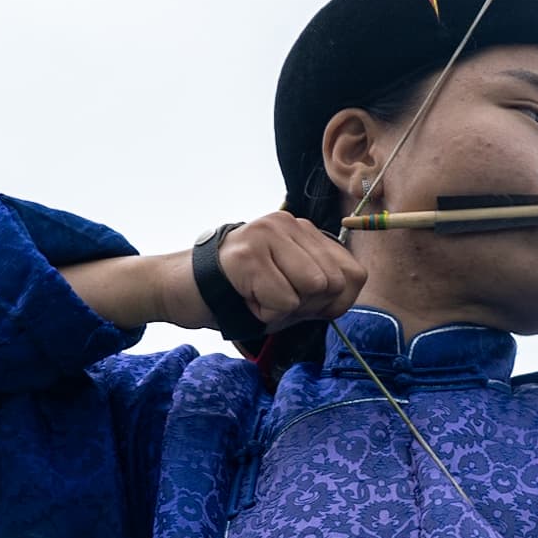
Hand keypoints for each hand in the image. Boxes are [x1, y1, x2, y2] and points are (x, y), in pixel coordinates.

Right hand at [212, 211, 367, 328]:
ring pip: (312, 289)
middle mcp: (289, 224)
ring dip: (285, 309)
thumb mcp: (291, 288)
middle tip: (274, 299)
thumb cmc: (242, 292)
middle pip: (334, 283)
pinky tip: (245, 297)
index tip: (304, 304)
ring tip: (258, 295)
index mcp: (305, 231)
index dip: (336, 302)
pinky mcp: (248, 254)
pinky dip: (266, 312)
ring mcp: (267, 235)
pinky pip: (284, 301)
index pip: (354, 274)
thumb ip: (323, 291)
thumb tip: (345, 294)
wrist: (184, 288)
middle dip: (308, 306)